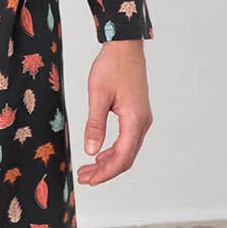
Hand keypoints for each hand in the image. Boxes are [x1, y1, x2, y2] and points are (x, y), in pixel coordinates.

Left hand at [75, 40, 151, 185]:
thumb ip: (95, 125)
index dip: (106, 173)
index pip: (122, 157)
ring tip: (88, 169)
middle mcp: (142, 122)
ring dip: (109, 162)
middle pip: (126, 158)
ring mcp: (142, 119)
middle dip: (105, 171)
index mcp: (135, 120)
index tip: (89, 180)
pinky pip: (128, 140)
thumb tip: (90, 151)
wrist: (125, 47)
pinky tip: (99, 154)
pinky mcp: (138, 114)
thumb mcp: (98, 95)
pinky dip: (114, 151)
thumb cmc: (112, 66)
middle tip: (84, 178)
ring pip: (127, 150)